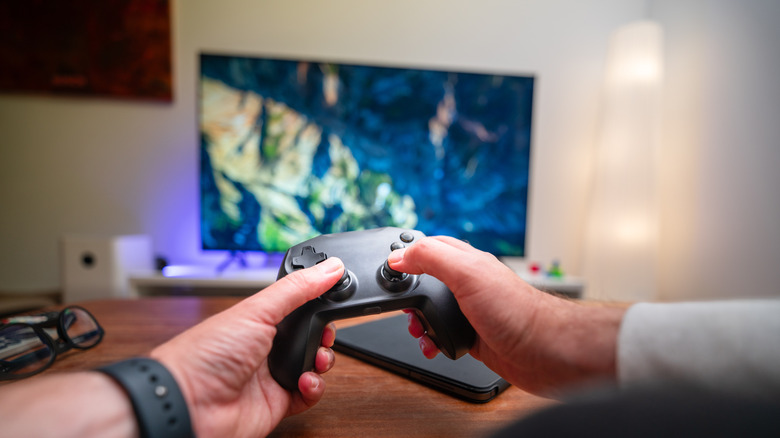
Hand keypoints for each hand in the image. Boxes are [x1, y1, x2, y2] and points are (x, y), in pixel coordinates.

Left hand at [150, 257, 344, 436]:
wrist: (189, 405)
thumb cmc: (205, 354)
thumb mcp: (257, 311)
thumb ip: (297, 288)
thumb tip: (330, 267)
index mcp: (257, 319)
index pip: (297, 305)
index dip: (316, 301)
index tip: (334, 295)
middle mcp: (265, 346)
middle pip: (310, 335)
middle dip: (323, 333)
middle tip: (323, 332)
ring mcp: (272, 375)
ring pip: (314, 364)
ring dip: (322, 360)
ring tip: (315, 359)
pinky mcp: (278, 402)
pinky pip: (309, 394)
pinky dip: (314, 388)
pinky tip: (304, 382)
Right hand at [388, 237, 624, 397]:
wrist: (545, 352)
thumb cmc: (517, 311)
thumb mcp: (467, 274)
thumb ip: (431, 258)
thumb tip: (399, 255)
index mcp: (467, 261)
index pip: (430, 246)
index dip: (407, 252)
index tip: (388, 265)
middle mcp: (469, 284)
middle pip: (427, 280)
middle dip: (409, 294)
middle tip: (401, 305)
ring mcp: (472, 311)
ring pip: (433, 311)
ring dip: (419, 321)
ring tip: (417, 329)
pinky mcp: (475, 337)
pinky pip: (443, 336)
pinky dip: (433, 342)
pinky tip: (433, 346)